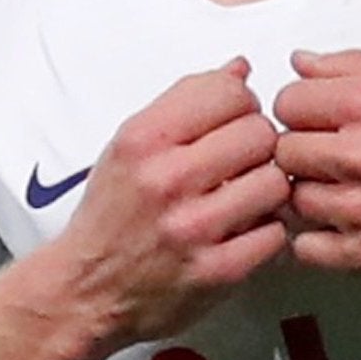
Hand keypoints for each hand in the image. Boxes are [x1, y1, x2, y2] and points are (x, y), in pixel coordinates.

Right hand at [53, 60, 289, 347]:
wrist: (84, 290)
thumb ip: (186, 100)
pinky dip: (267, 231)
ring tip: (247, 195)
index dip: (242, 103)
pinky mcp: (216, 273)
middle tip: (244, 161)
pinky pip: (275, 234)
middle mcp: (166, 181)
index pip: (229, 91)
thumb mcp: (131, 144)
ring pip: (275, 182)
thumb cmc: (111, 215)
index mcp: (144, 140)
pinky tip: (246, 229)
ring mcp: (192, 229)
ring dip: (269, 188)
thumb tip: (241, 68)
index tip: (234, 120)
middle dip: (259, 144)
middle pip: (260, 133)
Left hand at [272, 49, 360, 283]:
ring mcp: (359, 208)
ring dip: (310, 194)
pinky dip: (316, 238)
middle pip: (283, 150)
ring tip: (343, 190)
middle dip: (302, 151)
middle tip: (330, 156)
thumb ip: (355, 64)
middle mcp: (359, 154)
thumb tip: (300, 61)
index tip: (318, 120)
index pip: (287, 101)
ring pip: (291, 198)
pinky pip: (305, 246)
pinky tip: (341, 225)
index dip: (300, 109)